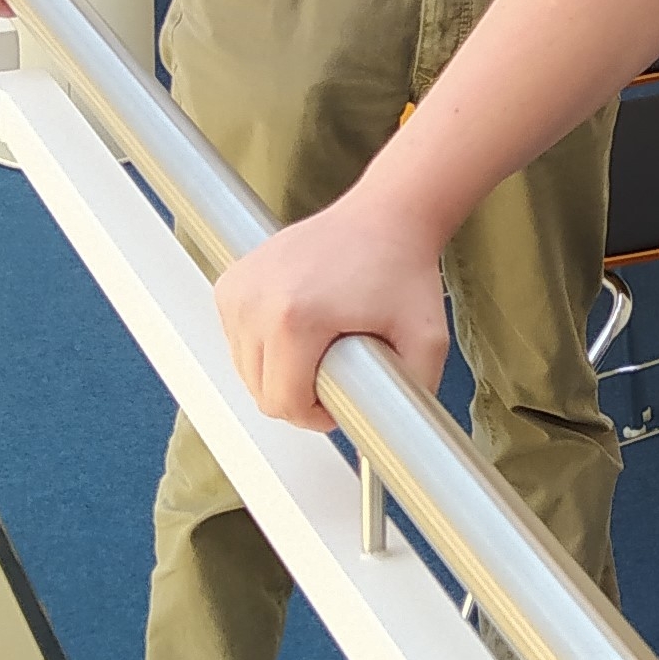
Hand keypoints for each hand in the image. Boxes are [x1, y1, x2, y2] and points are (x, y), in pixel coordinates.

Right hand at [216, 195, 451, 430]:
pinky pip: (239, 341)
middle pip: (261, 391)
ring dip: (281, 371)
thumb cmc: (403, 270)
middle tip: (338, 370)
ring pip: (246, 370)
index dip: (317, 415)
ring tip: (321, 344)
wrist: (385, 217)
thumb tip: (388, 442)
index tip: (342, 399)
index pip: (283, 403)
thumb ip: (411, 397)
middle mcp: (256, 301)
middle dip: (299, 395)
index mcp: (293, 319)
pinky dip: (265, 347)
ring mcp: (238, 289)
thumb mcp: (427, 342)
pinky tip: (298, 327)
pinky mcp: (231, 283)